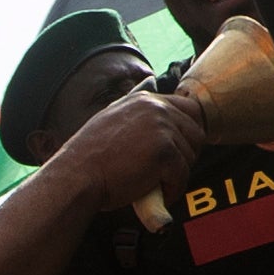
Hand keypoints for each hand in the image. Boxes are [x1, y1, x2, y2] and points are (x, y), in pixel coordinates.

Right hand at [48, 84, 213, 213]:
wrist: (77, 175)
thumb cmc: (91, 155)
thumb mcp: (112, 116)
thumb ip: (135, 106)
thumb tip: (149, 82)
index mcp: (145, 100)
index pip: (188, 109)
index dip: (187, 134)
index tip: (176, 152)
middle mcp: (156, 109)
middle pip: (196, 133)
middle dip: (185, 156)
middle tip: (166, 172)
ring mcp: (162, 129)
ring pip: (190, 156)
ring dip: (177, 174)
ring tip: (154, 183)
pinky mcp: (165, 152)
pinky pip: (183, 175)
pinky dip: (173, 189)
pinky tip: (156, 193)